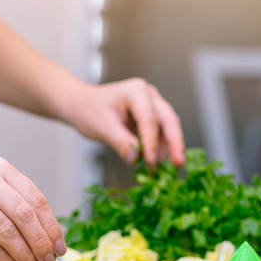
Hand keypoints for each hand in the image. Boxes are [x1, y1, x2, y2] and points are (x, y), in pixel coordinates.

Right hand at [0, 157, 66, 260]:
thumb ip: (14, 208)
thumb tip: (46, 241)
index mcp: (0, 168)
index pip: (36, 199)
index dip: (52, 226)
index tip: (59, 247)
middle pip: (25, 216)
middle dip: (42, 245)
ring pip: (9, 232)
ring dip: (26, 257)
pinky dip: (6, 260)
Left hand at [70, 78, 185, 166]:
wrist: (81, 105)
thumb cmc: (89, 111)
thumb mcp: (102, 127)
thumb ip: (120, 142)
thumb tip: (135, 158)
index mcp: (136, 91)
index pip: (149, 118)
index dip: (151, 140)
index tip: (151, 160)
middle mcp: (149, 96)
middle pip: (168, 120)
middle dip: (175, 142)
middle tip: (179, 163)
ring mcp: (151, 105)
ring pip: (167, 127)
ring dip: (168, 148)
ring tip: (168, 169)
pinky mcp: (149, 117)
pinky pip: (159, 133)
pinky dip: (159, 147)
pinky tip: (156, 163)